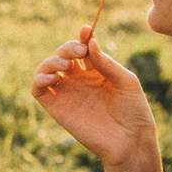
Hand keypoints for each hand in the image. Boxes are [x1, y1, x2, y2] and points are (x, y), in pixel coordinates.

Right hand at [31, 26, 156, 167]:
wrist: (130, 140)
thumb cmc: (133, 111)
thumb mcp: (125, 81)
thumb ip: (105, 62)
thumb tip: (89, 43)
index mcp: (97, 71)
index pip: (83, 48)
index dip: (82, 37)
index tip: (86, 30)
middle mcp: (80, 81)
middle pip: (63, 55)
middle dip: (68, 47)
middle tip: (79, 52)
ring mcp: (67, 93)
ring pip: (47, 69)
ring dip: (51, 60)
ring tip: (66, 65)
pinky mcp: (57, 108)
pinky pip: (38, 90)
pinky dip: (39, 79)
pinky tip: (53, 78)